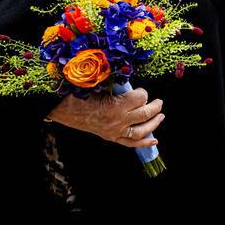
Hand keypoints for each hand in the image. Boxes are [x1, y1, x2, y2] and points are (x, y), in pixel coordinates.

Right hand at [47, 87, 163, 147]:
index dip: (143, 92)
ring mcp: (115, 131)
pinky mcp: (111, 137)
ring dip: (154, 123)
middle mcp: (118, 120)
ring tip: (161, 116)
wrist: (63, 109)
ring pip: (142, 130)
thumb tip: (131, 81)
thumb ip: (118, 84)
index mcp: (115, 105)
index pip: (140, 98)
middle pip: (145, 114)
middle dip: (155, 106)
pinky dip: (144, 142)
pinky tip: (154, 141)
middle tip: (159, 102)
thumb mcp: (100, 84)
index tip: (140, 90)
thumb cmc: (80, 93)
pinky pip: (130, 143)